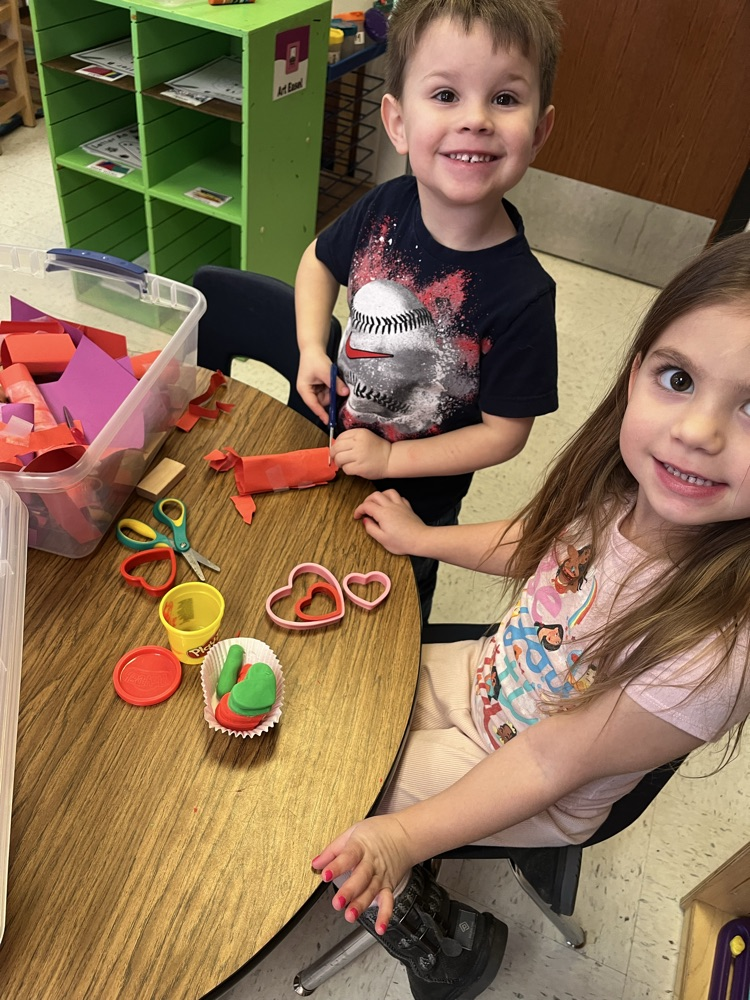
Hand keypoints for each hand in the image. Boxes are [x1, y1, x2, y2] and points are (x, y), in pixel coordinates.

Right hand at [296, 350, 347, 424]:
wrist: (313, 349)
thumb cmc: (313, 359)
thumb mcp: (326, 372)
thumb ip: (335, 383)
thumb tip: (344, 392)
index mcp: (304, 389)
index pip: (314, 405)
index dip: (322, 414)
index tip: (330, 421)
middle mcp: (308, 391)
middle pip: (322, 402)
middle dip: (331, 396)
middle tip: (335, 387)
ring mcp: (314, 389)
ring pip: (327, 397)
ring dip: (332, 391)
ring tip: (332, 379)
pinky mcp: (320, 386)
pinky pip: (329, 391)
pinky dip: (333, 387)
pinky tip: (331, 379)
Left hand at [311, 814, 414, 931]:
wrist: (405, 834)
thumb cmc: (377, 833)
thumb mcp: (352, 833)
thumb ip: (332, 850)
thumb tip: (316, 863)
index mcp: (360, 847)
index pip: (348, 856)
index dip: (337, 866)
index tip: (325, 874)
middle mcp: (372, 863)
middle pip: (361, 877)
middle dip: (349, 891)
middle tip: (337, 902)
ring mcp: (381, 876)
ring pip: (371, 891)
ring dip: (361, 905)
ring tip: (350, 915)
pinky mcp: (389, 886)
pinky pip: (388, 901)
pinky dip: (385, 915)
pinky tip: (380, 927)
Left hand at [331, 429, 390, 478]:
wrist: (390, 458)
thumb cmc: (377, 448)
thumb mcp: (365, 437)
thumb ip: (352, 439)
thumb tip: (335, 446)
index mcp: (359, 433)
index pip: (339, 437)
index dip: (336, 444)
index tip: (338, 449)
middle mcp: (358, 443)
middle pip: (336, 448)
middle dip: (333, 454)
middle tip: (336, 458)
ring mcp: (358, 455)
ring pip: (339, 459)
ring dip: (339, 463)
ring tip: (344, 464)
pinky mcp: (359, 467)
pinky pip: (346, 469)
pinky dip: (346, 470)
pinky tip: (352, 468)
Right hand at [353, 489, 427, 555]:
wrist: (420, 540)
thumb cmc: (402, 542)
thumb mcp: (382, 539)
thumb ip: (371, 528)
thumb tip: (365, 520)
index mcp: (382, 513)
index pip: (366, 506)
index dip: (359, 510)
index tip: (357, 516)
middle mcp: (391, 506)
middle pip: (375, 495)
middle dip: (367, 500)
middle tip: (365, 510)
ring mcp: (400, 505)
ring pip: (388, 492)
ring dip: (380, 495)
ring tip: (377, 504)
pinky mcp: (408, 508)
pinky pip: (399, 497)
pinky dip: (392, 498)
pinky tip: (391, 505)